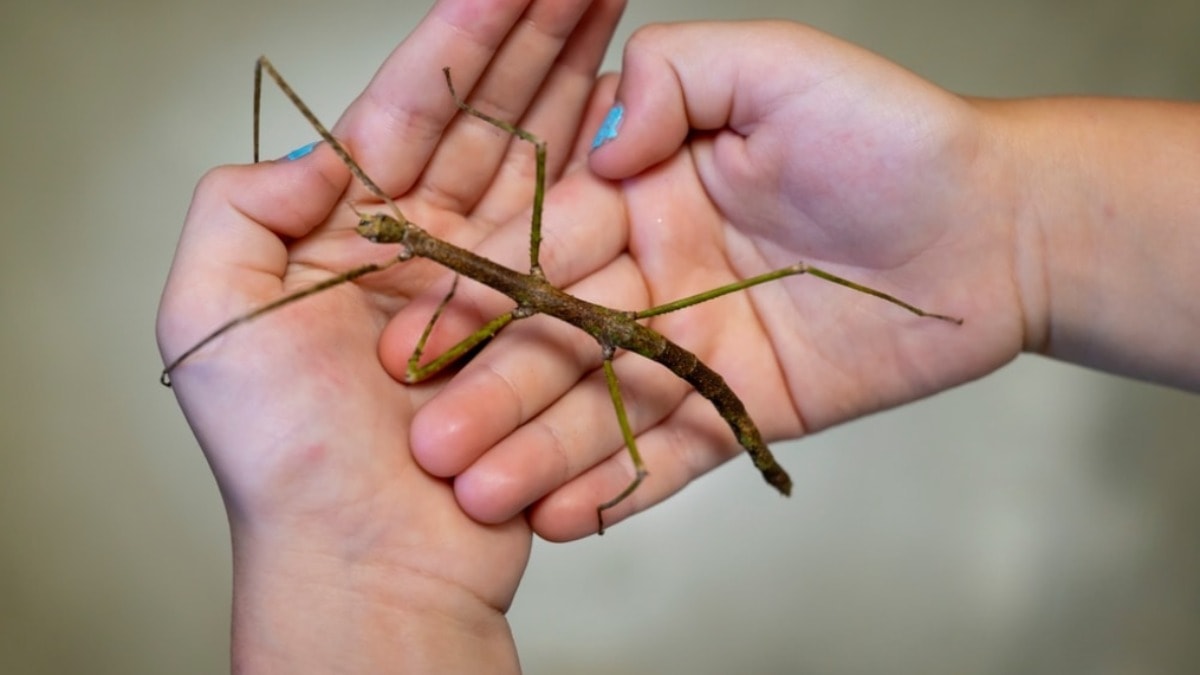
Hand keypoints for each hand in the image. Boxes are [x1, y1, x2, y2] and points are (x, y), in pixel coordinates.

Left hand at [156, 1, 624, 669]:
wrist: (370, 568)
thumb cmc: (285, 462)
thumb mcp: (209, 319)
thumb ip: (240, 208)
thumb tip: (325, 153)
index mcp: (350, 227)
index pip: (416, 103)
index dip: (470, 30)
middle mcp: (425, 248)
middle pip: (495, 120)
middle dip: (545, 41)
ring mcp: (492, 290)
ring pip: (547, 170)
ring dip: (589, 94)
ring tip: (626, 24)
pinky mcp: (547, 338)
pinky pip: (584, 255)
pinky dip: (613, 189)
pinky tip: (643, 131)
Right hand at [398, 21, 1026, 539]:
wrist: (995, 228)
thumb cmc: (895, 135)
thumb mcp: (778, 66)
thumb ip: (678, 78)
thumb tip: (600, 148)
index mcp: (642, 192)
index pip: (543, 247)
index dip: (481, 296)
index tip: (421, 338)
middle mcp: (653, 271)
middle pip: (555, 338)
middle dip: (491, 390)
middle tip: (431, 441)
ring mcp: (692, 344)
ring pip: (600, 402)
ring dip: (537, 450)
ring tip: (480, 492)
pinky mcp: (738, 404)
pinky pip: (668, 450)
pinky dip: (617, 485)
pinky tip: (559, 516)